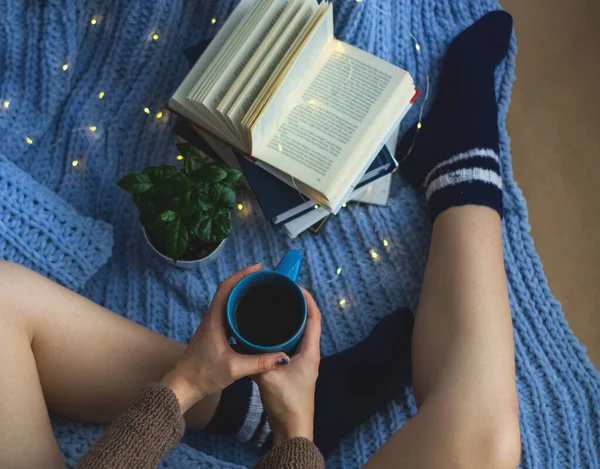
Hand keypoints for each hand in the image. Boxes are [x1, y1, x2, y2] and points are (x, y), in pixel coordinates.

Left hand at [162, 263, 289, 412]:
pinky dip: (241, 308)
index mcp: (214, 319)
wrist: (183, 387)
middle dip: (246, 281)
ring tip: (262, 291)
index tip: (258, 268)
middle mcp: (212, 318)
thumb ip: (259, 362)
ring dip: (243, 293)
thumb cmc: (202, 375)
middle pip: (229, 290)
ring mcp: (213, 326)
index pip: (226, 287)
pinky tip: (253, 316)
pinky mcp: (215, 334)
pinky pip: (229, 314)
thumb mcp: (234, 368)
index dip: (242, 274)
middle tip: (266, 278)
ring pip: (228, 302)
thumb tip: (283, 357)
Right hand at [254, 289, 321, 445]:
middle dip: (296, 305)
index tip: (294, 285)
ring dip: (290, 319)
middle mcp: (310, 353)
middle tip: (279, 292)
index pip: (314, 317)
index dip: (307, 299)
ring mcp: (303, 361)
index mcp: (310, 352)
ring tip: (273, 306)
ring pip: (299, 332)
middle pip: (308, 322)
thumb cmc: (286, 402)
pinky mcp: (295, 368)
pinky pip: (291, 343)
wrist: (292, 428)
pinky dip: (283, 333)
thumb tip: (241, 341)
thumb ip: (256, 360)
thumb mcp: (268, 378)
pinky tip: (266, 332)